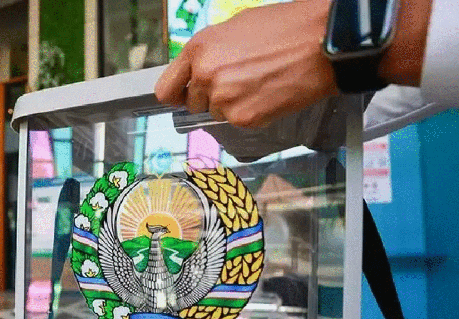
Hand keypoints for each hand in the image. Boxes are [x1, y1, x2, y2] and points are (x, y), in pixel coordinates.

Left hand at [155, 0, 337, 127]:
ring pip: (217, 113)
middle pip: (193, 104)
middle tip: (237, 84)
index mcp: (199, 50)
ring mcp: (223, 99)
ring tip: (258, 84)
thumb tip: (198, 70)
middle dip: (210, 98)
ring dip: (232, 105)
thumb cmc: (285, 29)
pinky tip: (268, 94)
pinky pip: (238, 122)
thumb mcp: (235, 27)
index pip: (166, 89)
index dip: (177, 95)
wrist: (320, 44)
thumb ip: (210, 53)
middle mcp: (205, 76)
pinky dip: (251, 113)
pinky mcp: (243, 118)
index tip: (183, 97)